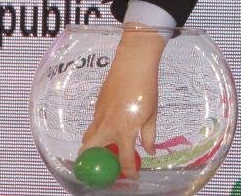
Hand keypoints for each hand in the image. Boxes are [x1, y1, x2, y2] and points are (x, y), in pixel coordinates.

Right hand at [81, 26, 166, 178]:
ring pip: (89, 136)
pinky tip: (113, 124)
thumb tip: (149, 150)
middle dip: (93, 161)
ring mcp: (99, 114)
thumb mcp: (152, 115)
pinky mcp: (97, 104)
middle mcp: (107, 126)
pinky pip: (94, 123)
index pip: (124, 159)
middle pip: (89, 150)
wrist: (133, 64)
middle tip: (107, 163)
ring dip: (96, 145)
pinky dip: (99, 129)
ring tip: (110, 145)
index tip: (132, 177)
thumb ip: (149, 135)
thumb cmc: (146, 88)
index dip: (129, 172)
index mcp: (124, 131)